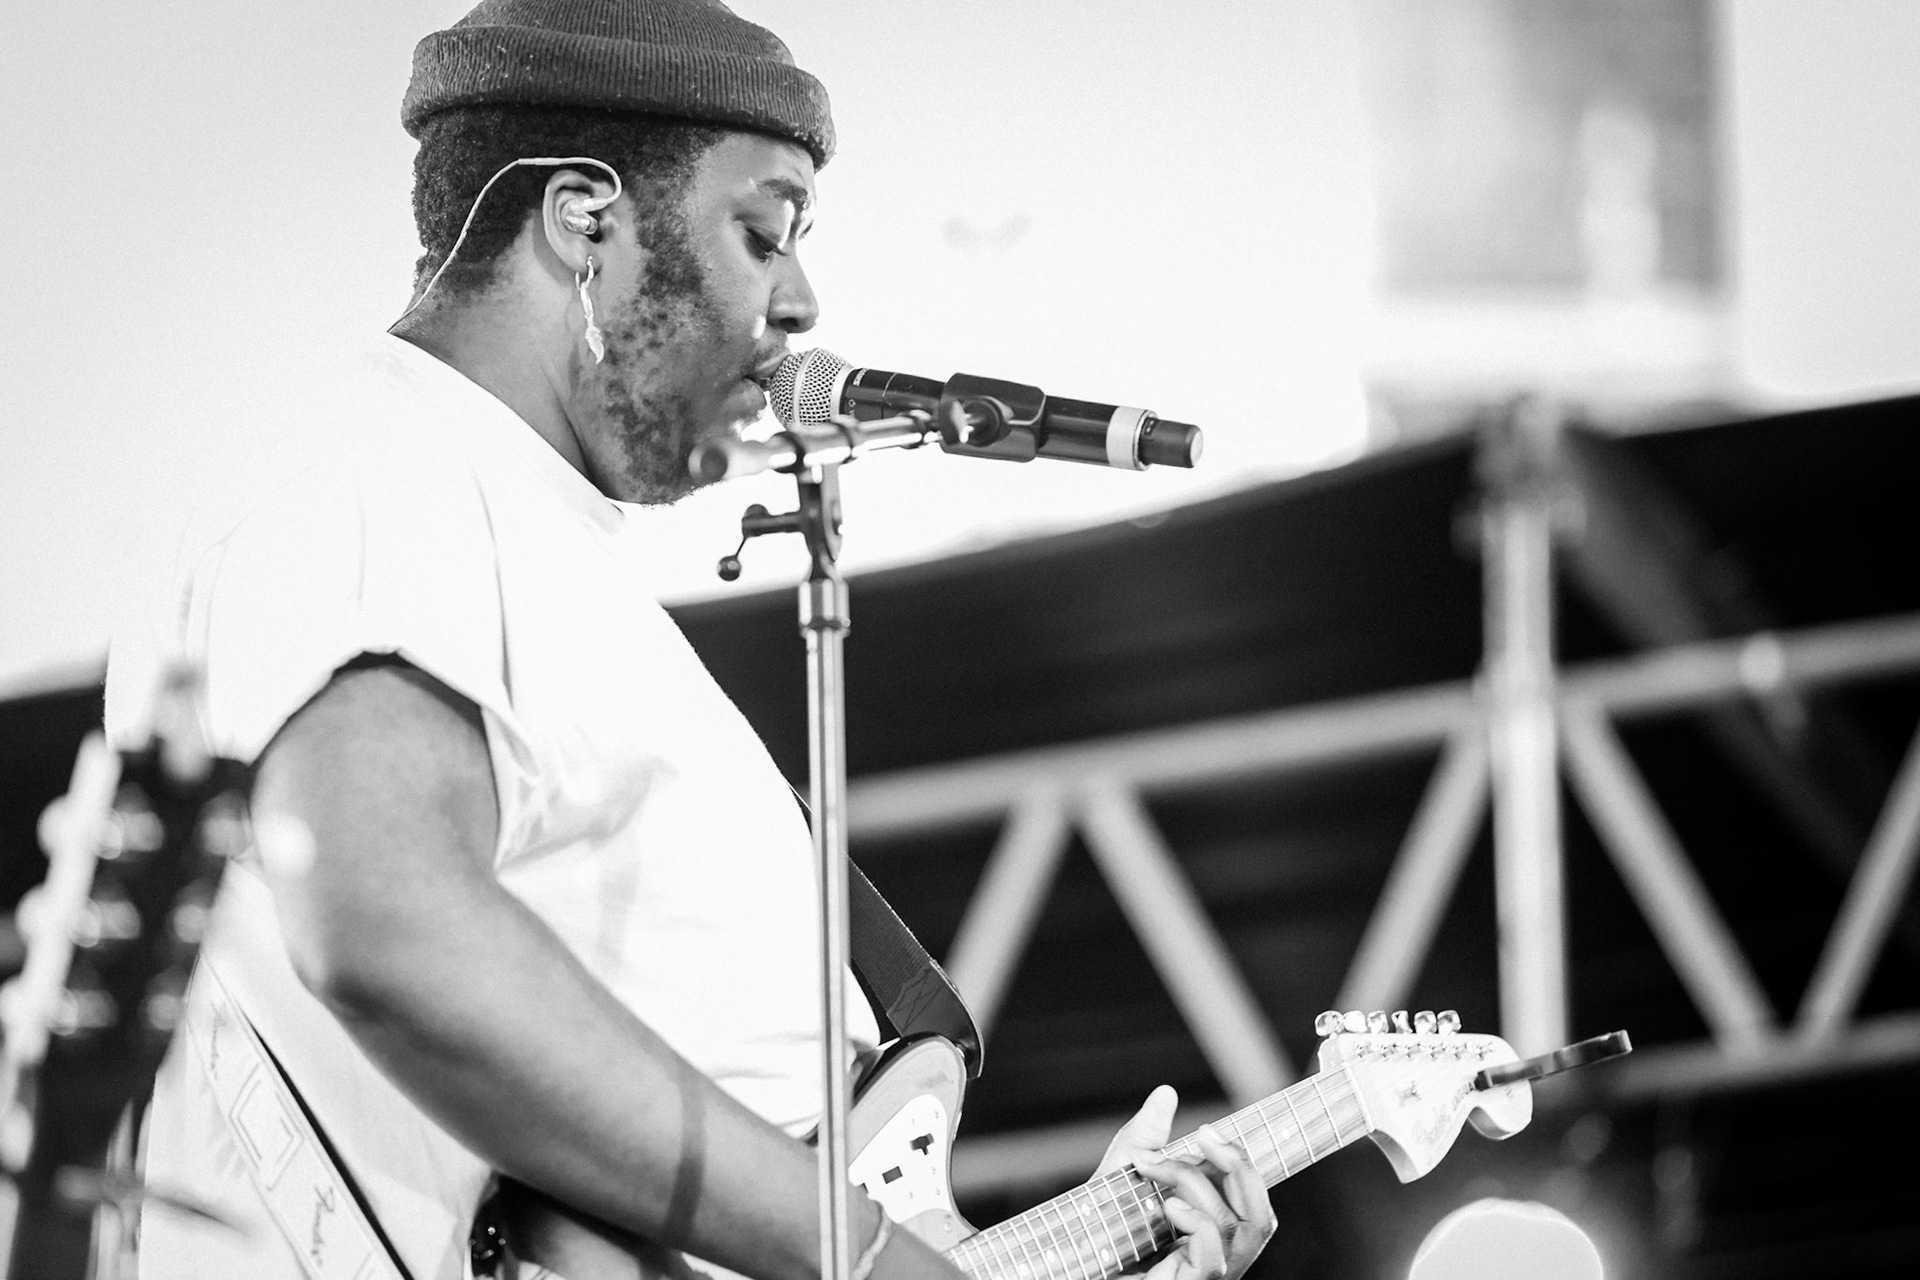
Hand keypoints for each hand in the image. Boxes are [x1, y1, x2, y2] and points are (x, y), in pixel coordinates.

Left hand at [1095, 1086, 1276, 1279]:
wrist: (1070, 1262)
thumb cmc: (1096, 1225)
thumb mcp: (1121, 1173)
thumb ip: (1145, 1135)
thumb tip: (1165, 1093)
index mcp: (1210, 1231)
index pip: (1253, 1201)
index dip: (1242, 1163)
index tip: (1207, 1131)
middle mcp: (1216, 1257)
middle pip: (1262, 1218)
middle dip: (1239, 1167)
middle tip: (1202, 1136)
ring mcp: (1206, 1276)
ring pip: (1237, 1230)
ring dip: (1198, 1185)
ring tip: (1158, 1169)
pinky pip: (1214, 1257)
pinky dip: (1196, 1222)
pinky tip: (1168, 1206)